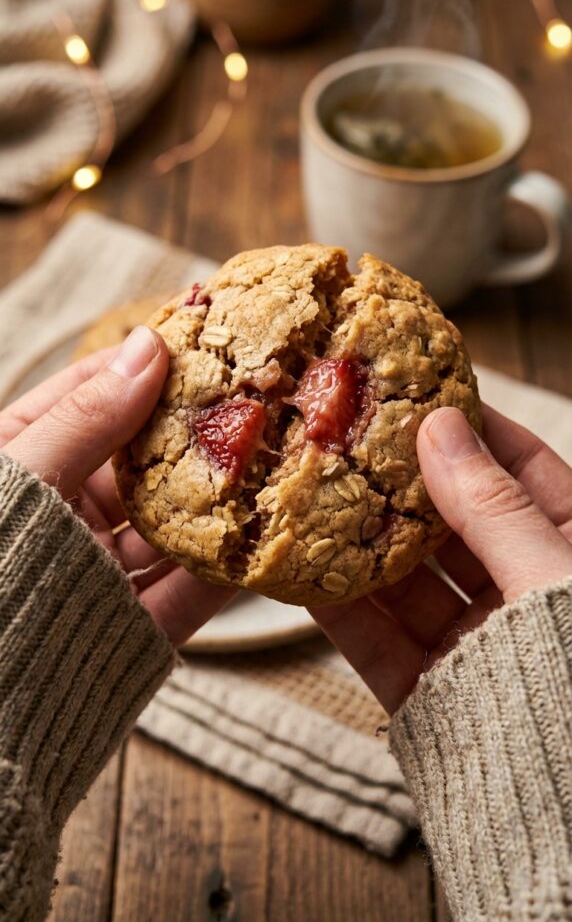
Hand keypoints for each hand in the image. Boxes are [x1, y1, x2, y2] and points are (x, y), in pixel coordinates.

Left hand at [0, 326, 233, 645]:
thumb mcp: (24, 478)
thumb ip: (87, 417)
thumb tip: (149, 347)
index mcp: (22, 463)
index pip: (88, 396)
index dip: (141, 366)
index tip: (199, 338)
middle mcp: (62, 512)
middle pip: (140, 461)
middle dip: (193, 431)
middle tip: (253, 396)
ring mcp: (96, 568)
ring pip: (170, 526)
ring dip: (219, 501)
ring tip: (272, 466)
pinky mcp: (128, 624)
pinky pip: (184, 592)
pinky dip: (223, 570)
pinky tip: (260, 542)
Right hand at [312, 405, 571, 713]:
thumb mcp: (553, 579)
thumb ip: (494, 507)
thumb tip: (441, 426)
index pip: (524, 473)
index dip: (473, 429)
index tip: (420, 392)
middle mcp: (528, 597)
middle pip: (456, 523)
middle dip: (402, 481)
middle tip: (347, 435)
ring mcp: (481, 648)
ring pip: (410, 580)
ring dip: (360, 541)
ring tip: (309, 492)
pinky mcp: (436, 697)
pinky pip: (381, 641)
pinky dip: (341, 607)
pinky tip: (300, 571)